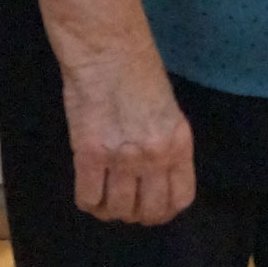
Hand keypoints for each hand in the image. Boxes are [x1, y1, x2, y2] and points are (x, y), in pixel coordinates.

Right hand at [59, 32, 195, 223]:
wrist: (108, 51)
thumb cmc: (138, 72)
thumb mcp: (168, 111)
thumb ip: (165, 145)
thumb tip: (154, 175)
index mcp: (179, 145)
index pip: (180, 199)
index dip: (164, 211)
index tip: (152, 208)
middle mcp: (155, 157)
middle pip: (149, 211)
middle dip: (137, 215)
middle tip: (126, 205)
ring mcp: (122, 158)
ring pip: (118, 209)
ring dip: (111, 210)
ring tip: (105, 198)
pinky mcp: (90, 155)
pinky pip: (89, 197)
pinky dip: (88, 201)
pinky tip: (88, 191)